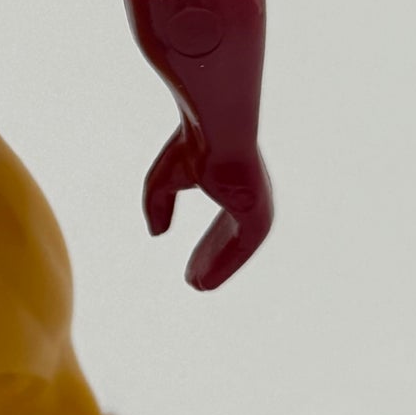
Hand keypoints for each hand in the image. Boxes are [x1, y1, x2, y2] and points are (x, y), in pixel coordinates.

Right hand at [143, 121, 271, 290]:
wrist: (215, 128)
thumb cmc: (191, 145)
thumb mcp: (164, 180)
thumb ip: (159, 205)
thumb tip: (157, 233)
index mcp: (235, 188)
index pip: (225, 226)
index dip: (208, 247)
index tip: (192, 268)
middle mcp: (250, 199)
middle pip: (232, 239)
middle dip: (213, 260)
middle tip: (196, 282)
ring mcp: (258, 206)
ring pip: (239, 247)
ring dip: (219, 267)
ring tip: (198, 286)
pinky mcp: (258, 213)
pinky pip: (242, 248)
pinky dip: (224, 265)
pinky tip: (205, 280)